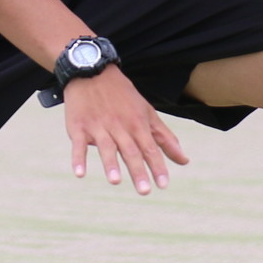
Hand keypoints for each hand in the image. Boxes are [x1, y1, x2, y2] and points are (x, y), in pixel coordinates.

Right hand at [62, 68, 188, 194]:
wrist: (92, 71)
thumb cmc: (123, 96)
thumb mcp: (147, 112)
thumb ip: (165, 138)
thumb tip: (184, 160)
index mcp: (137, 124)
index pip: (150, 148)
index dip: (157, 167)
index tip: (163, 185)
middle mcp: (119, 126)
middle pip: (130, 150)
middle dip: (137, 170)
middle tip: (144, 191)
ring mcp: (98, 126)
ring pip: (106, 147)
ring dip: (110, 164)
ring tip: (115, 181)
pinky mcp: (79, 126)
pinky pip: (79, 145)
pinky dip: (78, 158)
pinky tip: (79, 173)